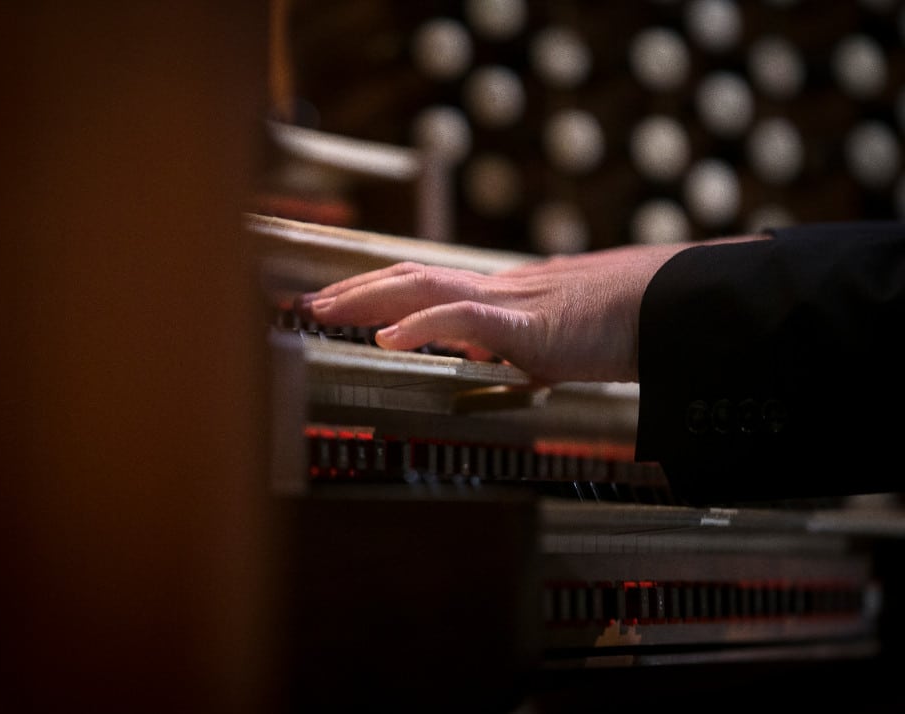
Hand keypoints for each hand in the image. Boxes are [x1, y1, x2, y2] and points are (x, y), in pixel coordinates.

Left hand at [295, 236, 763, 383]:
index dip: (378, 290)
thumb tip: (494, 359)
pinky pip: (465, 317)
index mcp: (501, 297)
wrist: (672, 307)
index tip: (338, 303)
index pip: (426, 283)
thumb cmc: (623, 323)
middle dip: (353, 290)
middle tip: (306, 303)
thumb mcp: (557, 339)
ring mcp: (510, 301)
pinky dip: (421, 324)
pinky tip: (387, 339)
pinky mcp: (529, 324)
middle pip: (409, 276)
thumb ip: (518, 346)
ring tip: (322, 310)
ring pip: (423, 285)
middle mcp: (496, 289)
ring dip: (367, 299)